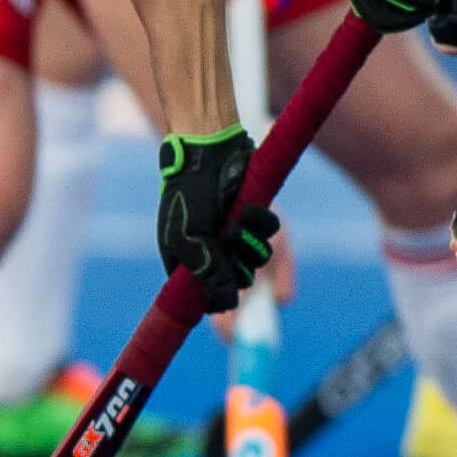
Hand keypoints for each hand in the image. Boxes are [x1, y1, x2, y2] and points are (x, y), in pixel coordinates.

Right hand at [157, 128, 278, 305]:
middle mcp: (213, 252)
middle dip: (240, 268)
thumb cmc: (189, 195)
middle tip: (231, 248)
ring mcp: (234, 235)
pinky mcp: (253, 218)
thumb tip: (229, 304)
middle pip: (239, 281)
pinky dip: (261, 224)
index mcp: (187, 262)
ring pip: (257, 258)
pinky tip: (249, 210)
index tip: (229, 303)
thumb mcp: (192, 240)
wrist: (206, 153)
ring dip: (251, 244)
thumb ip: (210, 274)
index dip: (219, 300)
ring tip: (237, 223)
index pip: (206, 297)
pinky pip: (268, 233)